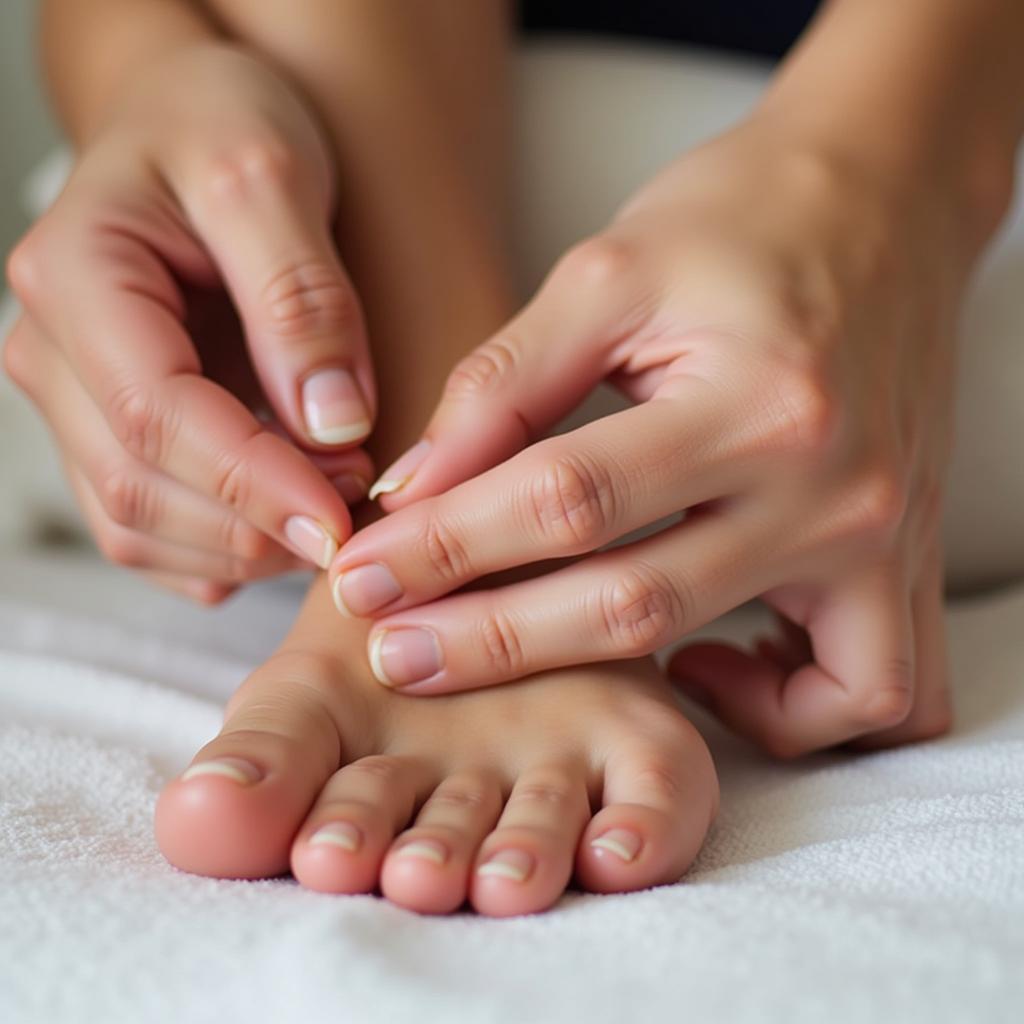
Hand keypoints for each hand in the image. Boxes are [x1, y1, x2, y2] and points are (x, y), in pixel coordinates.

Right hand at [4, 44, 374, 600]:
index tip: (340, 518)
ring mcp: (74, 399)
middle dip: (254, 526)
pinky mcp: (109, 429)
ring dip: (239, 549)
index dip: (252, 483)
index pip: (155, 412)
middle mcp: (54, 350)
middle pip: (138, 486)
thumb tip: (331, 424)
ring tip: (331, 519)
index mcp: (77, 276)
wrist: (188, 123)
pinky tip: (279, 534)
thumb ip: (299, 296)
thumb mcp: (270, 176)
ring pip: (135, 525)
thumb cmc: (221, 127)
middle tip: (356, 518)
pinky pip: (145, 527)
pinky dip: (215, 552)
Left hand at [325, 116, 971, 754]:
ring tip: (525, 671)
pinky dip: (787, 714)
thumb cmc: (741, 220)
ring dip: (626, 689)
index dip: (449, 546)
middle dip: (490, 639)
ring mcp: (884, 537)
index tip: (362, 572)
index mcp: (758, 395)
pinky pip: (877, 693)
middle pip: (635, 603)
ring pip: (757, 678)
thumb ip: (502, 385)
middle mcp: (836, 485)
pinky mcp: (906, 559)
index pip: (568, 501)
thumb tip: (408, 493)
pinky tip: (699, 664)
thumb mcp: (607, 274)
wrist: (885, 196)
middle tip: (392, 650)